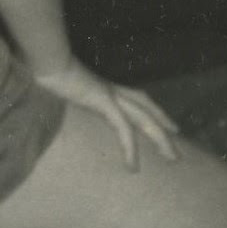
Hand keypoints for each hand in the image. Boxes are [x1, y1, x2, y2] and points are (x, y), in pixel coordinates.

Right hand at [35, 60, 179, 166]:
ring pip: (145, 120)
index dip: (157, 113)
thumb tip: (75, 105)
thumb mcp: (70, 89)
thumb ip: (80, 97)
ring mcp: (112, 95)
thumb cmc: (53, 74)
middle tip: (177, 152)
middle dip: (164, 131)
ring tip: (171, 158)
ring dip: (160, 140)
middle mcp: (116, 91)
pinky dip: (130, 148)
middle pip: (148, 112)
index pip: (141, 100)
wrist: (49, 61)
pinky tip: (133, 165)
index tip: (170, 127)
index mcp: (109, 88)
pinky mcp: (104, 102)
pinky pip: (123, 129)